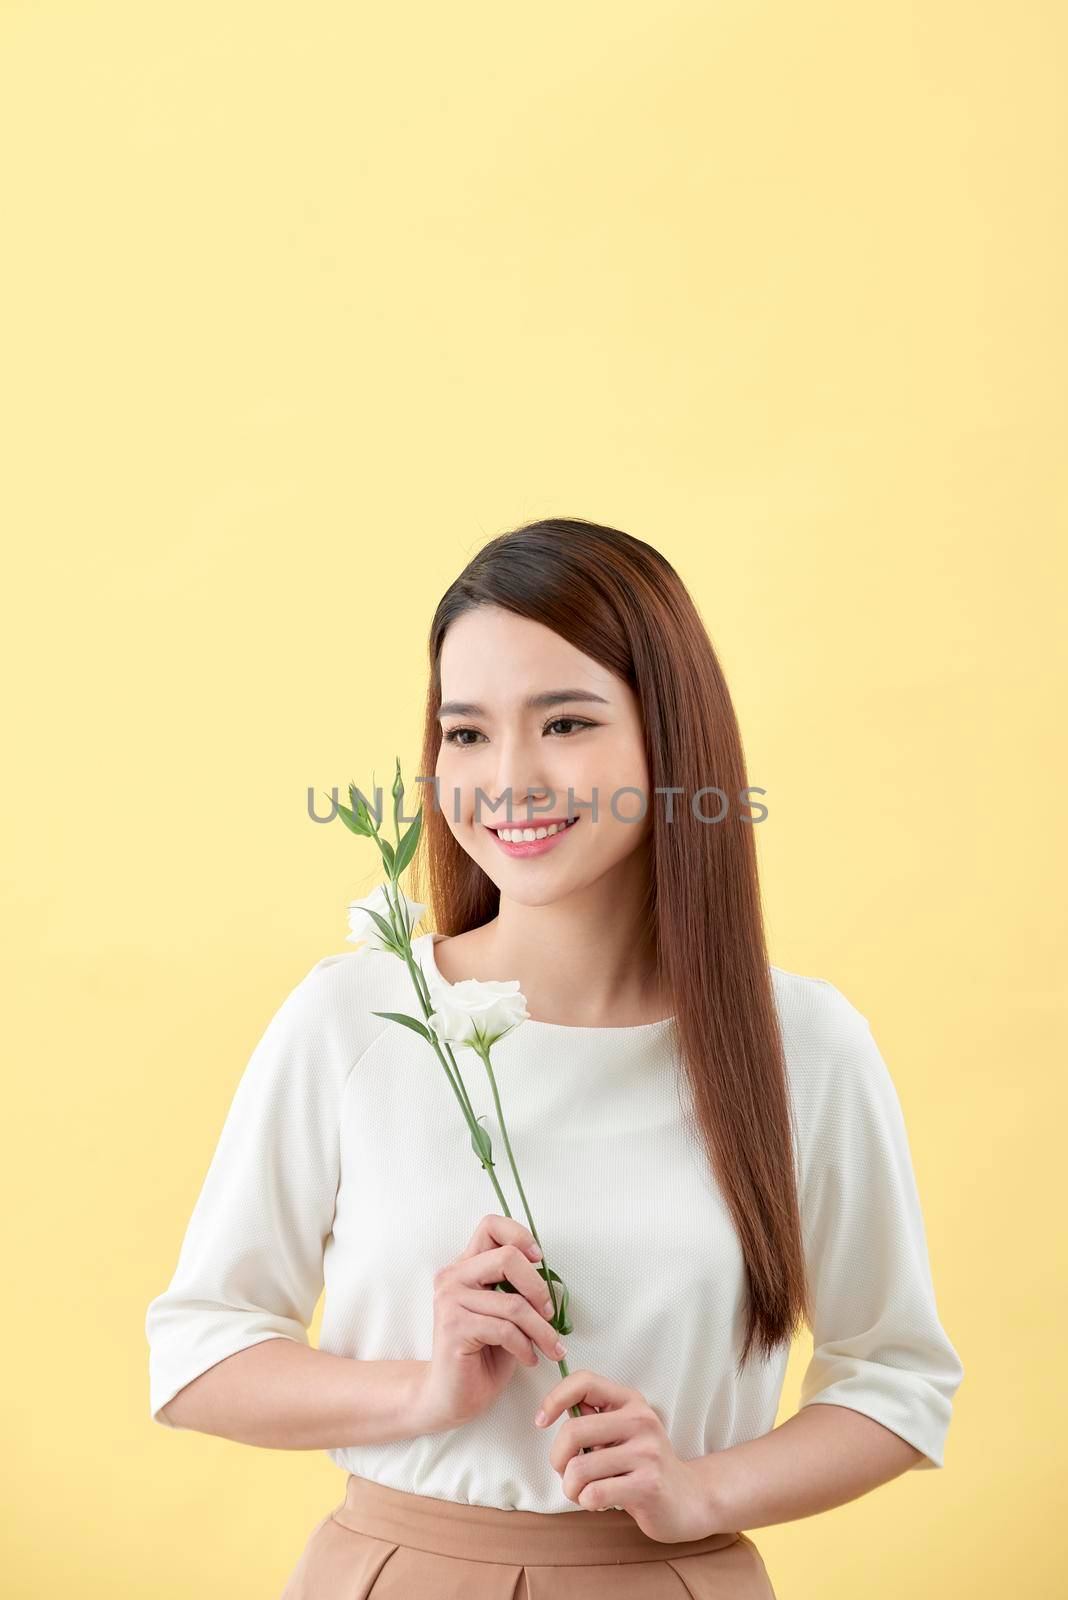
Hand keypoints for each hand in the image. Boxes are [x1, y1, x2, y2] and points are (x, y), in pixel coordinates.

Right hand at [415, 1214, 566, 1432]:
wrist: (450, 1397)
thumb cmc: (483, 1355)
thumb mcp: (504, 1314)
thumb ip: (516, 1289)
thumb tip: (551, 1277)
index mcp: (465, 1266)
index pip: (491, 1225)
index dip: (520, 1235)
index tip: (538, 1259)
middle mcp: (453, 1276)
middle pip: (507, 1257)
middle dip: (538, 1288)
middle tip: (549, 1313)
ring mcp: (450, 1300)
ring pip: (514, 1303)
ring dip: (542, 1330)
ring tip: (550, 1347)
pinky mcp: (454, 1327)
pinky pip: (505, 1330)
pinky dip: (526, 1347)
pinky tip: (529, 1359)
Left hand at [534, 1368, 722, 1542]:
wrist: (686, 1499)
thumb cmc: (641, 1465)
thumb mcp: (621, 1431)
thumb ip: (593, 1418)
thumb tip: (554, 1408)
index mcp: (630, 1401)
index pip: (584, 1381)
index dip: (554, 1398)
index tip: (541, 1421)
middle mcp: (641, 1420)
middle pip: (573, 1431)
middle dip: (558, 1459)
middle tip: (568, 1473)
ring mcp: (647, 1452)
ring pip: (579, 1468)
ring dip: (571, 1488)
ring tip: (585, 1491)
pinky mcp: (648, 1485)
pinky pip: (594, 1493)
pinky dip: (587, 1502)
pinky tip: (601, 1502)